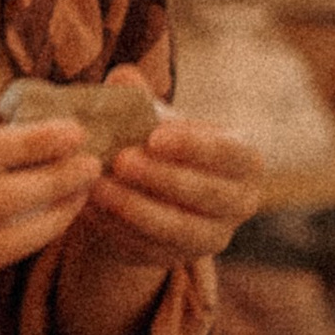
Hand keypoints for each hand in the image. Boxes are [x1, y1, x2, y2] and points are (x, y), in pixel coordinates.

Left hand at [68, 116, 265, 269]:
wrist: (148, 191)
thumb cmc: (159, 144)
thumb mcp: (154, 120)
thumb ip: (140, 99)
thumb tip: (122, 75)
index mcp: (245, 160)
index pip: (231, 154)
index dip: (195, 147)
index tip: (154, 136)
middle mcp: (241, 202)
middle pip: (208, 194)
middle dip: (162, 178)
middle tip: (120, 160)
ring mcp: (213, 237)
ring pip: (178, 228)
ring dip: (135, 207)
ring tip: (97, 186)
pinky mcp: (180, 259)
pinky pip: (152, 248)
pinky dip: (119, 229)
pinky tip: (90, 209)